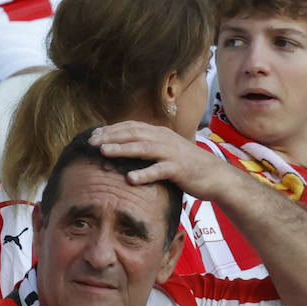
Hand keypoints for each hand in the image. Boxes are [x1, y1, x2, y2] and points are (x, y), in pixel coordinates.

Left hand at [90, 120, 234, 197]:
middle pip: (133, 134)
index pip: (131, 127)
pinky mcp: (179, 169)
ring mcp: (172, 153)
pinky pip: (159, 171)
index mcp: (160, 134)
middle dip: (110, 136)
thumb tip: (126, 147)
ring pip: (143, 148)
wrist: (215, 176)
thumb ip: (149, 147)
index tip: (93, 135)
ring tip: (103, 152)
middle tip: (91, 142)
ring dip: (122, 149)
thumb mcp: (166, 151)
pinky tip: (130, 179)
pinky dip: (144, 174)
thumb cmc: (188, 165)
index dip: (111, 129)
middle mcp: (164, 139)